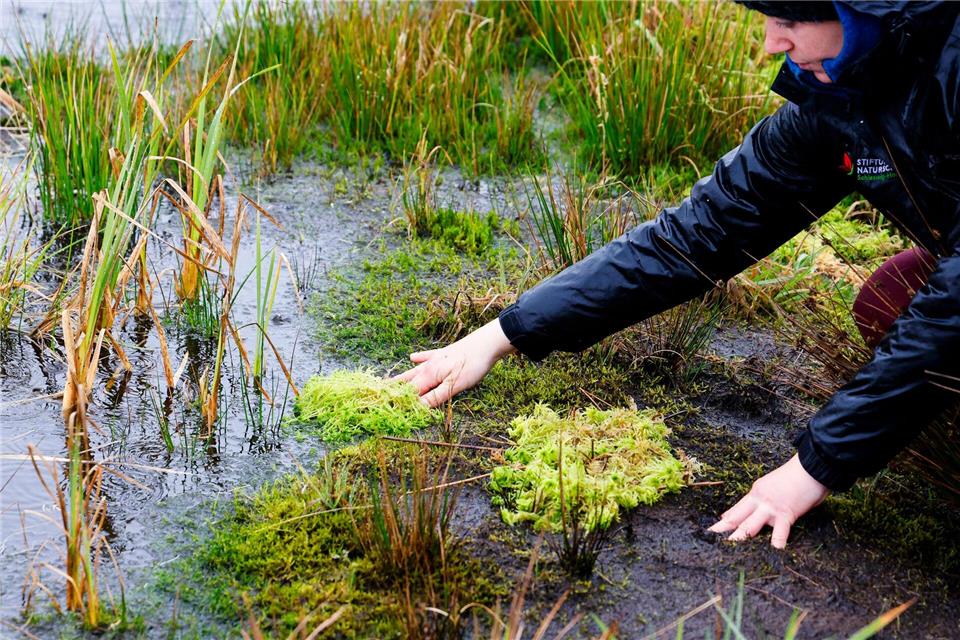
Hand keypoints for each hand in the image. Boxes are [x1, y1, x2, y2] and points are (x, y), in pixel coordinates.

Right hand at [394, 319, 515, 407]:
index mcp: (428, 375)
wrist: (487, 343)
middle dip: (393, 389)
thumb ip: (435, 397)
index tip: (384, 410)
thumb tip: (417, 408)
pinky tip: (412, 357)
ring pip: (413, 370)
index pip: (409, 392)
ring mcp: (435, 358)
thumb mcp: (454, 385)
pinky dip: (418, 358)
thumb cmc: (471, 364)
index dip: (398, 402)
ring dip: (401, 377)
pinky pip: (426, 357)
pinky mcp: (444, 353)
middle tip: (377, 396)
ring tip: (387, 381)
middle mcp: (427, 366)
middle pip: (407, 381)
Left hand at [708, 454, 828, 548]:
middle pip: (736, 517)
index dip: (726, 519)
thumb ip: (765, 498)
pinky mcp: (785, 514)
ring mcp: (770, 507)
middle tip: (710, 538)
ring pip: (749, 526)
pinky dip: (776, 544)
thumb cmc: (797, 476)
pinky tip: (771, 554)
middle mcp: (759, 499)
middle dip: (722, 529)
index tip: (715, 527)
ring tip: (727, 550)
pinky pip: (779, 533)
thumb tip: (759, 510)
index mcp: (756, 492)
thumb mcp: (773, 484)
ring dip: (739, 538)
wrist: (811, 466)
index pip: (737, 509)